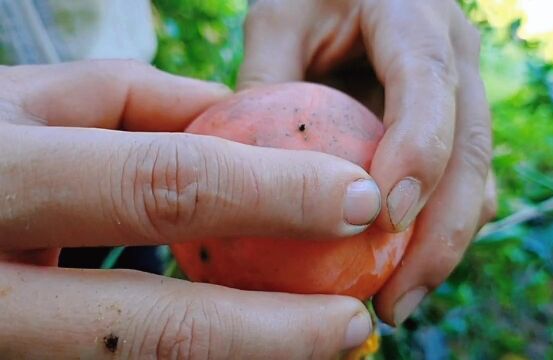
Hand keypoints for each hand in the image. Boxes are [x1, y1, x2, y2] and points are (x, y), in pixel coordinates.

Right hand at [0, 60, 376, 356]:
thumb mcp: (31, 101)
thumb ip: (137, 106)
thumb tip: (242, 118)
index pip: (165, 185)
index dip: (276, 194)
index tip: (360, 197)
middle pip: (157, 328)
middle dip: (276, 334)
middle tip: (356, 321)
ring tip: (318, 345)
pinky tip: (245, 345)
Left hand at [239, 0, 496, 324]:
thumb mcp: (278, 17)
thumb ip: (268, 79)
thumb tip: (248, 175)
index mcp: (414, 16)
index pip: (429, 84)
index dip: (418, 152)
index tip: (385, 219)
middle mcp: (457, 57)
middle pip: (470, 150)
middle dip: (440, 234)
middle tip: (395, 301)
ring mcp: (465, 95)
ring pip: (476, 180)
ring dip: (444, 248)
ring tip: (397, 302)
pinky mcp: (456, 128)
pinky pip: (462, 188)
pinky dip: (436, 235)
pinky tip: (399, 271)